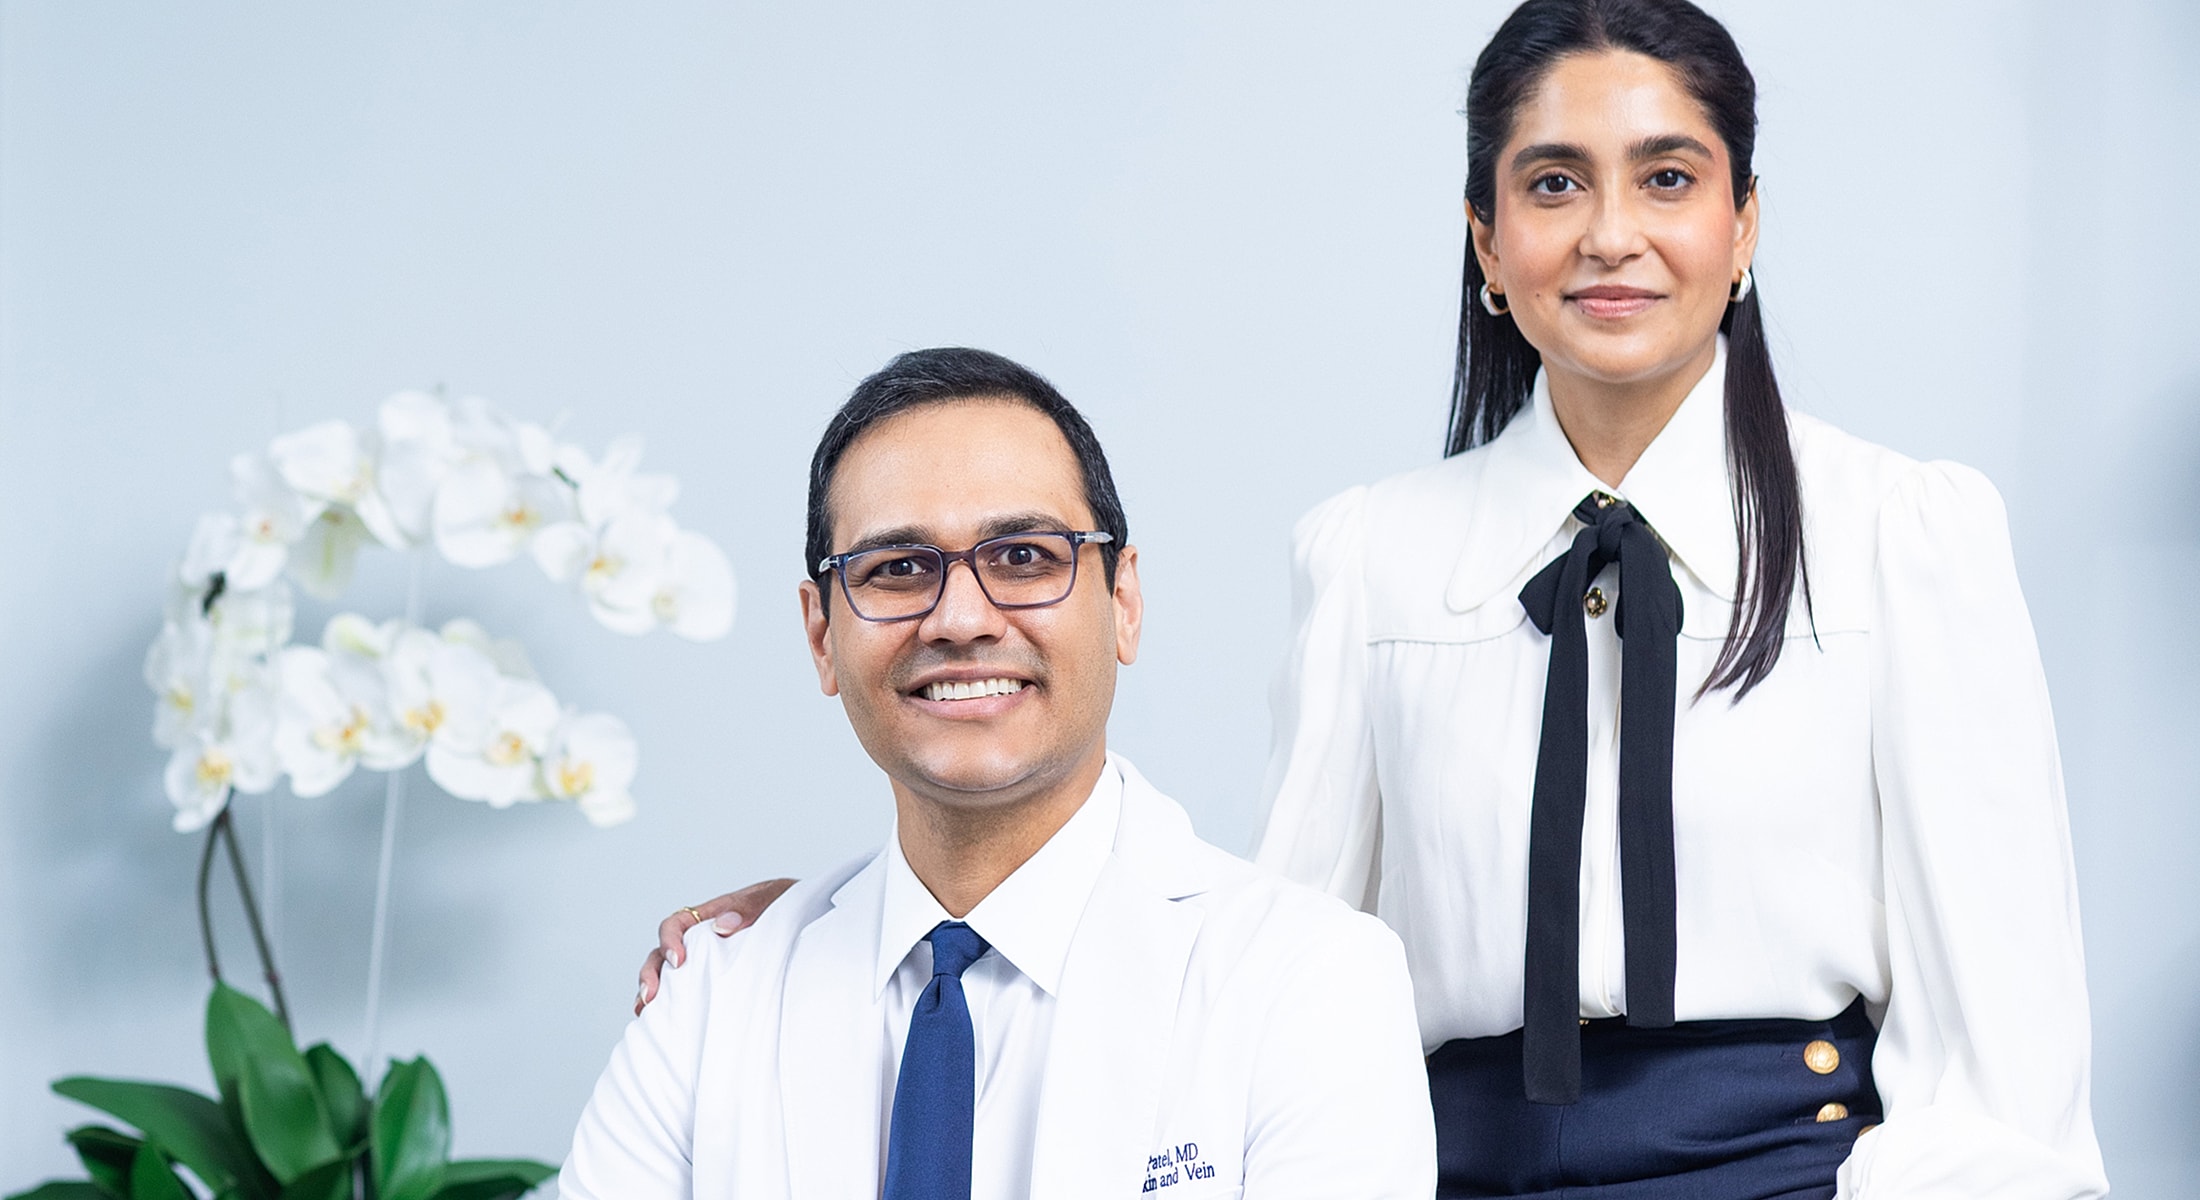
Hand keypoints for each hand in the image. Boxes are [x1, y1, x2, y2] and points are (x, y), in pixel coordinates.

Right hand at [634, 879, 797, 1013]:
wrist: (807, 918)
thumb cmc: (784, 905)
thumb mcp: (770, 898)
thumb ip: (747, 908)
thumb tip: (723, 926)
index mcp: (708, 917)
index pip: (676, 924)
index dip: (670, 941)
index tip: (679, 960)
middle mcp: (699, 940)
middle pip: (661, 954)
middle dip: (651, 974)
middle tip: (651, 996)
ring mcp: (704, 961)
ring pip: (666, 974)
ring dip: (652, 990)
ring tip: (646, 1011)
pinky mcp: (713, 981)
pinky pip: (685, 990)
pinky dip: (669, 1004)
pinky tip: (660, 1020)